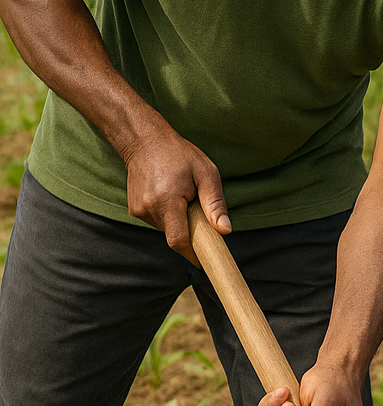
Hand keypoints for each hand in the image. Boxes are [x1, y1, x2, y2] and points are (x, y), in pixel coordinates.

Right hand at [123, 121, 230, 260]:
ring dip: (180, 221)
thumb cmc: (180, 155)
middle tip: (199, 211)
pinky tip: (171, 196)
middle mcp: (148, 209)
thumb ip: (215, 203)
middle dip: (191, 231)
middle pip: (175, 235)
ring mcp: (138, 210)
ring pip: (167, 228)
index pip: (179, 240)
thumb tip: (225, 230)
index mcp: (166, 201)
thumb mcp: (206, 173)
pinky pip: (158, 221)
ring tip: (183, 196)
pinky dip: (170, 215)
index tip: (205, 263)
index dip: (193, 255)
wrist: (144, 142)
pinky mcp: (134, 209)